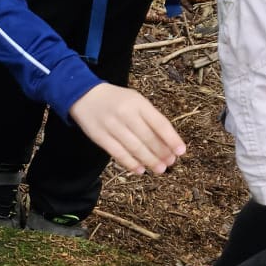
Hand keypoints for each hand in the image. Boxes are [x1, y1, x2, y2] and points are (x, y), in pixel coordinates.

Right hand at [67, 82, 185, 174]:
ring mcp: (112, 126)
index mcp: (138, 103)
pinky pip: (118, 153)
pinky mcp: (100, 137)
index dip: (172, 139)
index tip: (181, 151)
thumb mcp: (135, 101)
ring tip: (160, 169)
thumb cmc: (116, 100)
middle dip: (162, 152)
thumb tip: (167, 142)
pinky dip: (130, 163)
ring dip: (149, 160)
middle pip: (148, 137)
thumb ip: (150, 118)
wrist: (84, 95)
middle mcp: (126, 114)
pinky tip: (140, 170)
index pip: (159, 123)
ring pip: (134, 147)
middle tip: (170, 163)